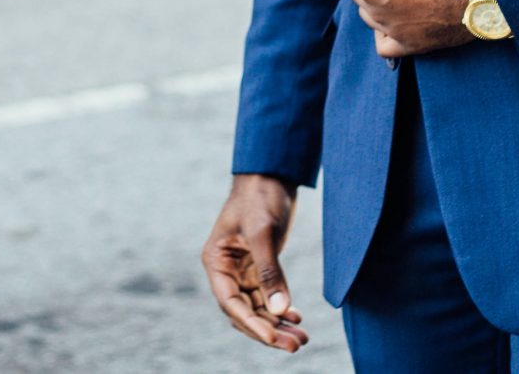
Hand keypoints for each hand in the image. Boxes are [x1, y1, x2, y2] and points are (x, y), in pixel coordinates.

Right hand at [202, 174, 308, 352]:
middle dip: (268, 330)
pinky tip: (297, 317)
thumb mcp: (264, 233)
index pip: (231, 302)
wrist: (271, 174)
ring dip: (278, 323)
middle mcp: (226, 270)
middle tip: (296, 344)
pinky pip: (267, 297)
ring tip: (302, 337)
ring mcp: (242, 270)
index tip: (274, 338)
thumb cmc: (260, 197)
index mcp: (217, 261)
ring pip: (258, 307)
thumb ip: (270, 272)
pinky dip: (281, 308)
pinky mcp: (258, 266)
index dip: (252, 324)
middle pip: (244, 311)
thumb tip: (281, 310)